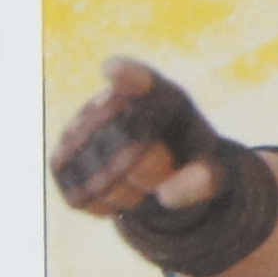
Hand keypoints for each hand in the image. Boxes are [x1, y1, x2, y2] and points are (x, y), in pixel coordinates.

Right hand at [52, 58, 231, 219]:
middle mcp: (114, 102)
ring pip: (98, 179)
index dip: (127, 76)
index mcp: (162, 96)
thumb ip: (205, 181)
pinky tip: (118, 196)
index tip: (112, 70)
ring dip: (124, 196)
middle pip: (124, 151)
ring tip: (141, 185)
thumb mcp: (216, 172)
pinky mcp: (61, 158)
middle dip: (146, 176)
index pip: (143, 82)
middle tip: (162, 176)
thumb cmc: (192, 164)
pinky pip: (78, 195)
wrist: (162, 174)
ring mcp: (81, 128)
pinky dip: (101, 206)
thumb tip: (167, 196)